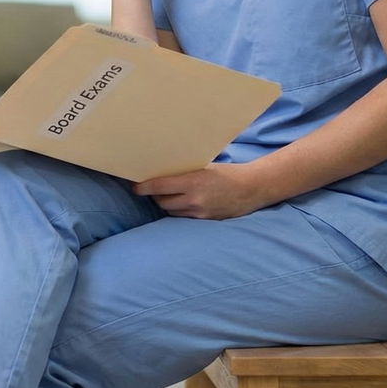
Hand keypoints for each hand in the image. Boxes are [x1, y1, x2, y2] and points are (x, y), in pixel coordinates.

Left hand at [132, 161, 275, 219]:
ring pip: (171, 211)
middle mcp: (194, 200)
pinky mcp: (204, 221)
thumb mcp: (205, 167)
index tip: (135, 187)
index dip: (144, 187)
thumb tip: (162, 170)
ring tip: (166, 195)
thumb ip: (185, 171)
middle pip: (162, 201)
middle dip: (155, 195)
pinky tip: (180, 203)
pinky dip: (178, 211)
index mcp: (193, 182)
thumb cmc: (226, 173)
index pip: (160, 186)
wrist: (250, 189)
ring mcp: (199, 213)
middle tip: (151, 188)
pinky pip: (182, 217)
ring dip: (166, 204)